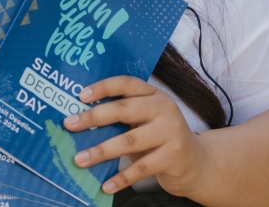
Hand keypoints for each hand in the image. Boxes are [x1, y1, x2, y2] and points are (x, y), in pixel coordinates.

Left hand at [63, 76, 210, 196]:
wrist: (198, 163)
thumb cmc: (161, 139)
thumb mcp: (146, 121)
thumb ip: (123, 116)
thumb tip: (81, 121)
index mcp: (153, 95)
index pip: (127, 83)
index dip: (103, 87)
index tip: (81, 96)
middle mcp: (164, 108)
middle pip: (124, 110)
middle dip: (94, 117)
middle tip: (69, 124)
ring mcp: (171, 132)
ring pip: (129, 140)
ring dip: (101, 151)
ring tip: (80, 159)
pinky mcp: (174, 156)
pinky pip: (141, 168)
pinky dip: (121, 178)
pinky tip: (106, 185)